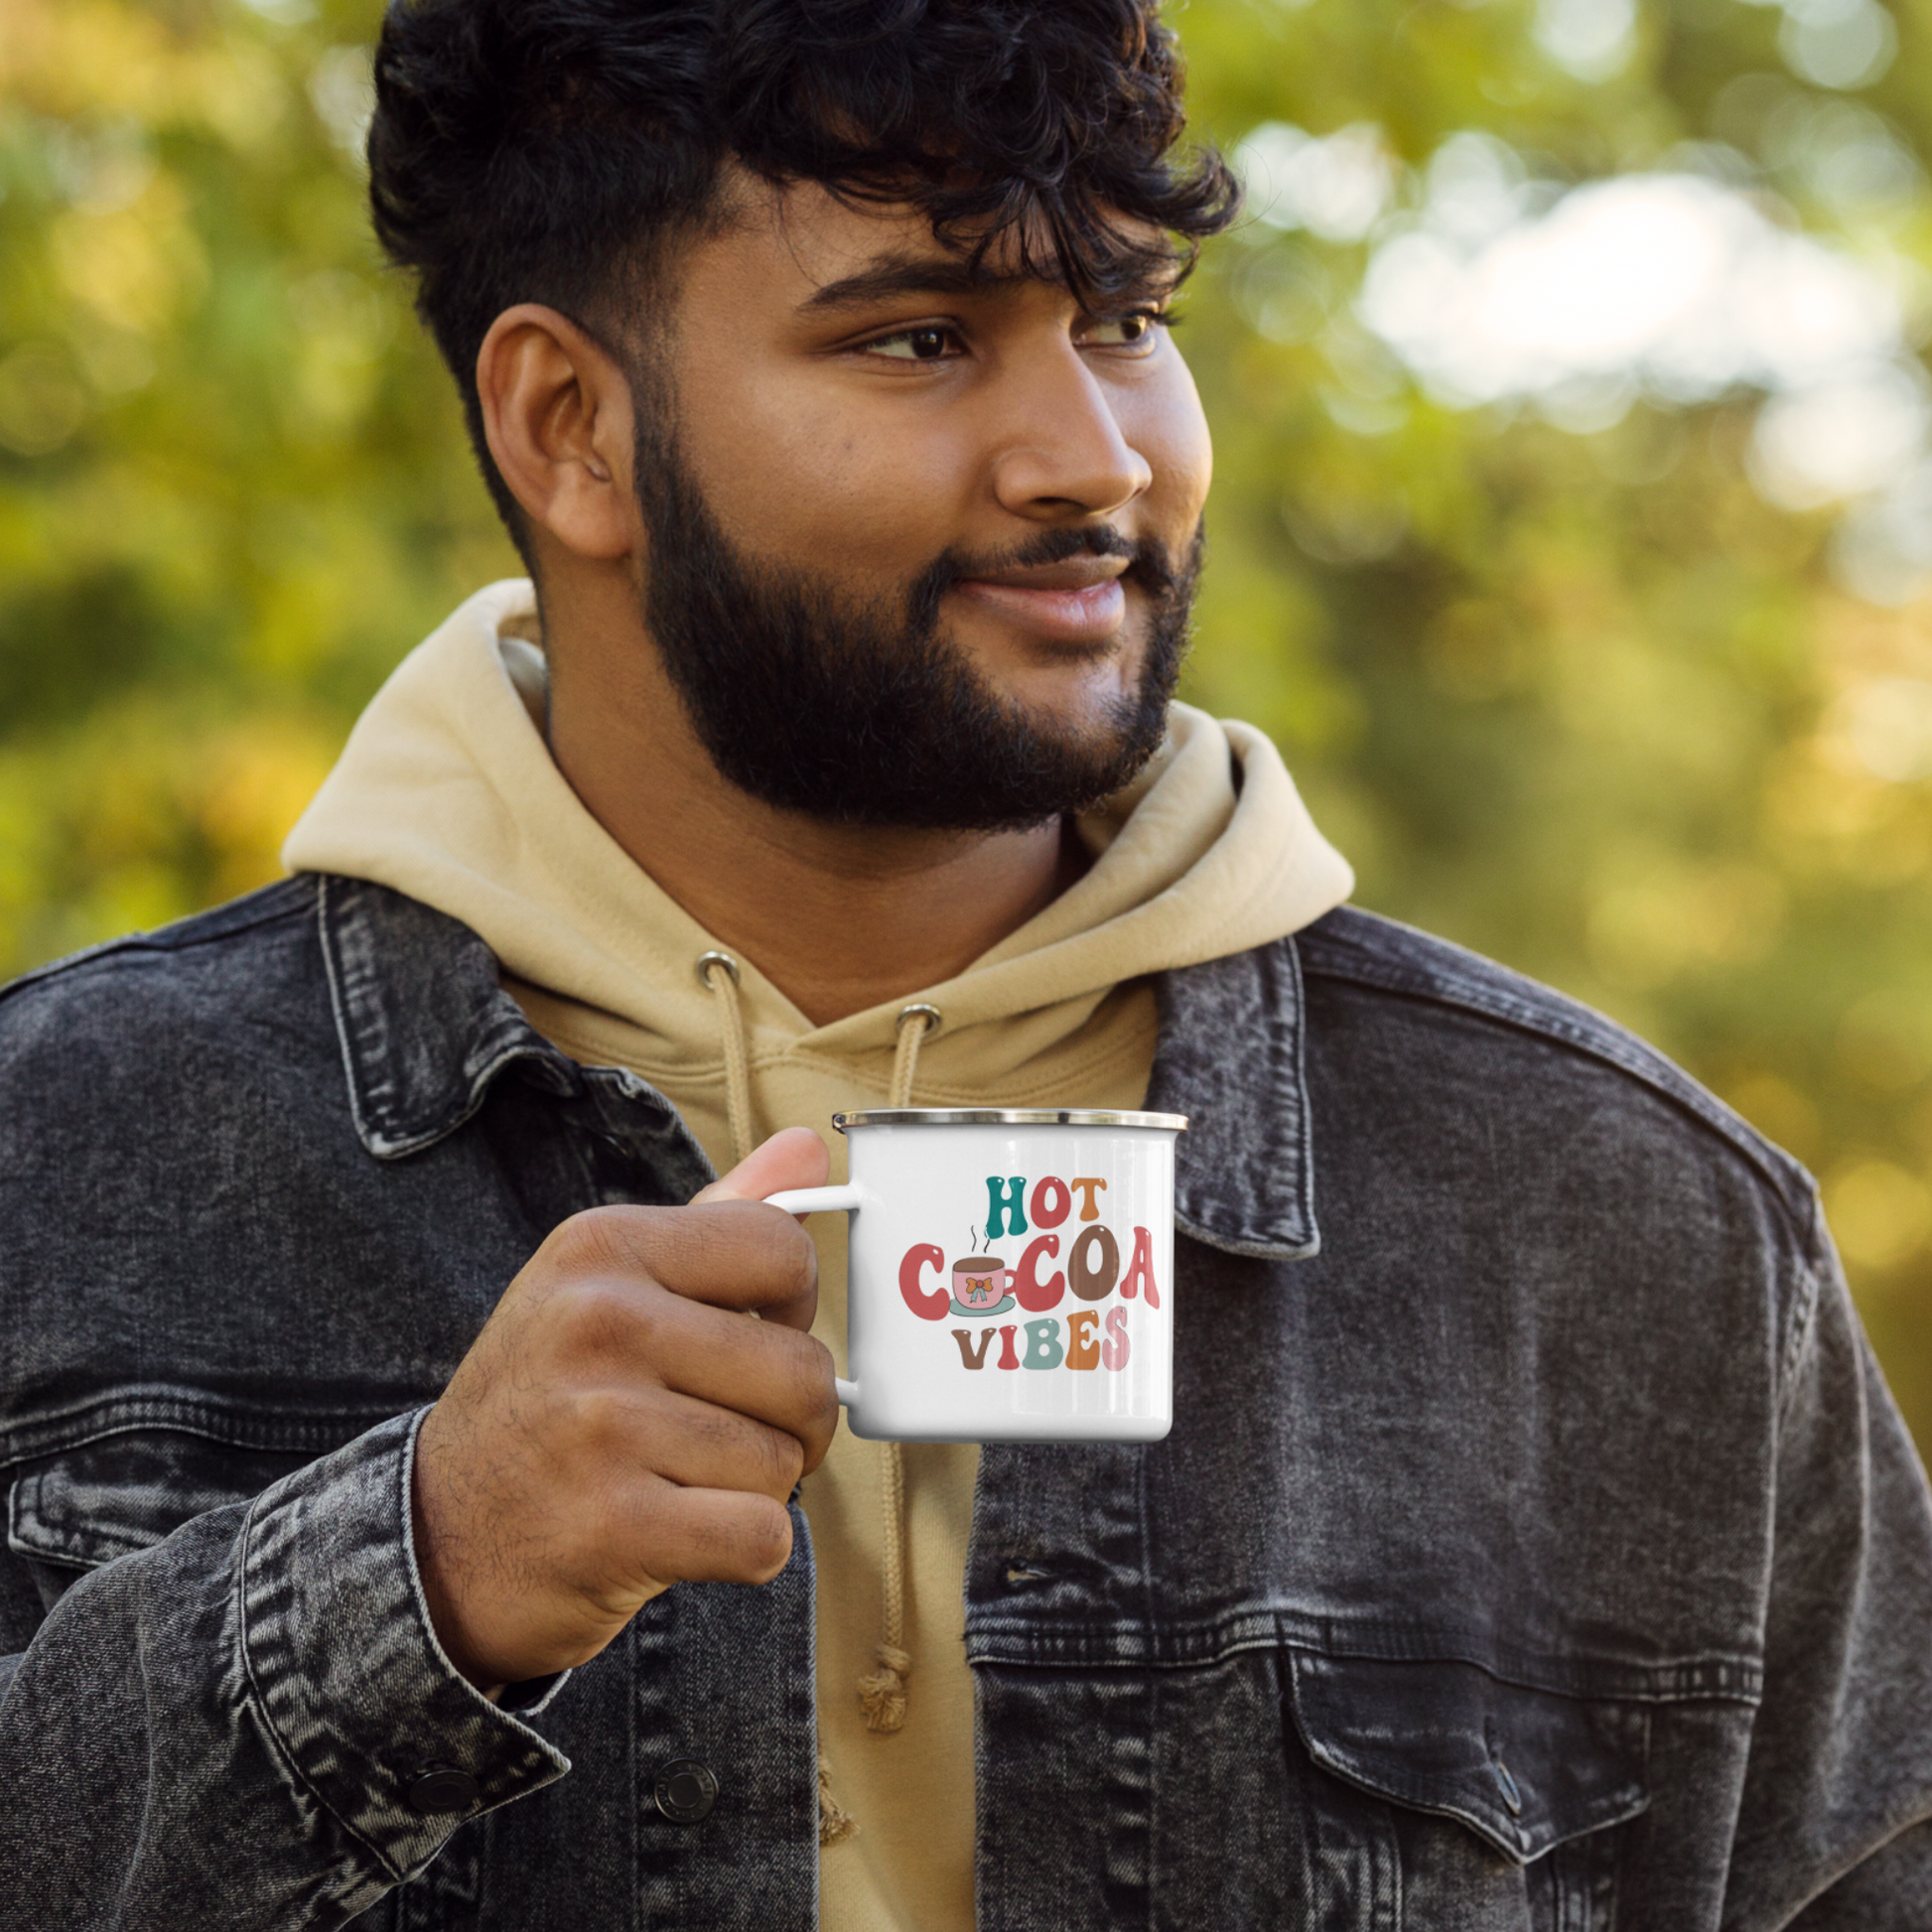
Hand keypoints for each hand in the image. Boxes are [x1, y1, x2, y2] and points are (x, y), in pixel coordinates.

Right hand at [411, 1127, 836, 1690]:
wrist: (438, 1538)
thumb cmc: (551, 1400)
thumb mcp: (608, 1286)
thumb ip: (718, 1216)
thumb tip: (809, 1149)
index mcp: (602, 1245)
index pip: (783, 1252)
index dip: (793, 1310)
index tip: (749, 1340)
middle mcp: (597, 1320)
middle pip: (802, 1371)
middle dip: (790, 1421)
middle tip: (723, 1434)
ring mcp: (600, 1424)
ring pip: (784, 1461)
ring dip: (754, 1490)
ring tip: (679, 1481)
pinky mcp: (611, 1526)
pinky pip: (761, 1536)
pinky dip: (744, 1551)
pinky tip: (681, 1535)